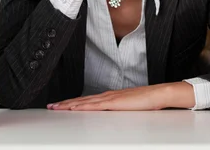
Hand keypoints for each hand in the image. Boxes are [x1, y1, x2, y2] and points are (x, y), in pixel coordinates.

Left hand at [46, 82, 195, 110]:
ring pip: (84, 102)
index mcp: (110, 97)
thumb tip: (111, 117)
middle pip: (81, 100)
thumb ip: (119, 111)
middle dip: (65, 103)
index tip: (61, 105)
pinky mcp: (114, 102)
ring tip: (56, 107)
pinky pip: (94, 106)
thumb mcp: (129, 108)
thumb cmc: (147, 102)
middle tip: (51, 106)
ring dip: (69, 105)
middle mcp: (107, 96)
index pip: (87, 101)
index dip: (73, 103)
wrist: (158, 94)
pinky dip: (82, 107)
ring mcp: (109, 98)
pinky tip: (73, 108)